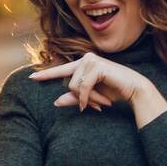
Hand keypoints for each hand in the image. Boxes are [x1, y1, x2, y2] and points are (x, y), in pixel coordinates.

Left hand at [28, 52, 149, 113]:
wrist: (135, 90)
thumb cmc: (114, 92)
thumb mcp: (91, 97)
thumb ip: (75, 98)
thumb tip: (56, 102)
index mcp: (83, 64)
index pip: (61, 69)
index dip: (46, 74)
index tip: (31, 77)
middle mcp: (85, 59)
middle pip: (68, 83)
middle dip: (80, 98)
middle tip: (93, 106)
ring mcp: (91, 60)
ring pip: (74, 86)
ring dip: (86, 99)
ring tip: (101, 103)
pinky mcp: (96, 66)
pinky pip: (83, 87)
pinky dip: (88, 98)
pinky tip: (99, 104)